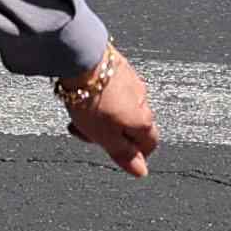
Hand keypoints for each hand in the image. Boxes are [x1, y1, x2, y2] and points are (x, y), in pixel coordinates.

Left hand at [59, 48, 159, 178]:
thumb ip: (124, 155)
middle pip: (132, 126)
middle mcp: (143, 100)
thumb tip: (141, 171)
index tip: (115, 152)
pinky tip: (83, 95)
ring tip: (79, 113)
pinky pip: (113, 90)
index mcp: (143, 120)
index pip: (150, 144)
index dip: (134, 153)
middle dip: (110, 134)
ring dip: (102, 115)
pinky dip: (100, 97)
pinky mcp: (119, 67)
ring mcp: (132, 81)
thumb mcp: (105, 136)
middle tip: (87, 133)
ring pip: (120, 108)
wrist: (82, 59)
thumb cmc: (92, 99)